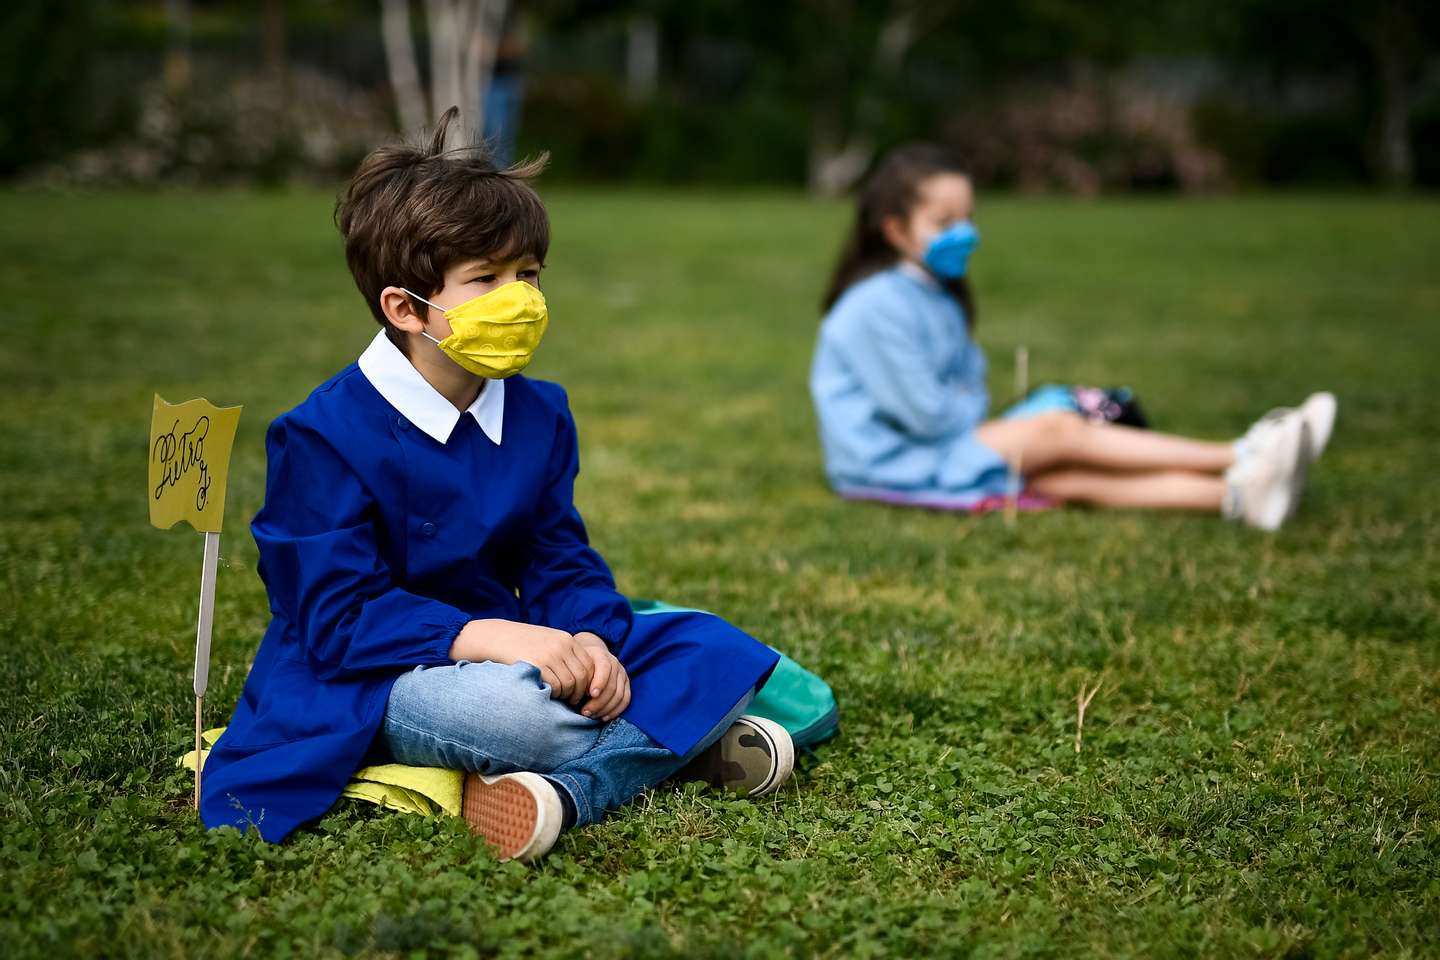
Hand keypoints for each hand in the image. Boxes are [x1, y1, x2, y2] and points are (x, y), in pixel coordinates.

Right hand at [451, 619, 593, 702]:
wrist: (495, 637)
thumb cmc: (522, 644)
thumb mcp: (547, 642)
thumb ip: (564, 655)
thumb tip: (582, 680)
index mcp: (566, 639)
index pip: (590, 664)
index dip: (589, 682)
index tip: (582, 693)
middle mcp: (561, 645)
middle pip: (582, 676)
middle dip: (579, 692)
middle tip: (572, 701)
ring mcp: (550, 654)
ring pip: (570, 683)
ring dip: (565, 695)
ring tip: (557, 697)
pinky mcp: (537, 664)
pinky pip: (555, 686)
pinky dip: (554, 694)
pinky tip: (546, 693)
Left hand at [574, 632, 630, 721]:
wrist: (590, 657)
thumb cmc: (578, 663)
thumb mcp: (573, 663)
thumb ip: (575, 673)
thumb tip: (571, 690)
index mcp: (601, 656)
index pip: (605, 668)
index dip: (600, 682)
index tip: (590, 695)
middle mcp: (615, 664)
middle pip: (612, 686)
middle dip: (599, 702)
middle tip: (585, 712)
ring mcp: (622, 674)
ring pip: (619, 695)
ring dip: (605, 709)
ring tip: (591, 715)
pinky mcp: (626, 684)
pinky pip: (625, 700)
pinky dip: (615, 711)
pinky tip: (603, 717)